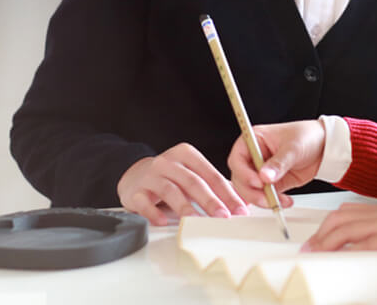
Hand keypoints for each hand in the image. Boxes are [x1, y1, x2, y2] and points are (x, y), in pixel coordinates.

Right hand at [117, 142, 247, 225]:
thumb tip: (242, 203)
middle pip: (193, 182)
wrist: (135, 175)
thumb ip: (214, 186)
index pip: (211, 174)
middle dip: (210, 201)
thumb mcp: (192, 175)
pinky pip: (144, 202)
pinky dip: (154, 212)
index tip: (239, 209)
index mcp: (187, 155)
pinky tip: (164, 221)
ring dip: (186, 208)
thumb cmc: (170, 177)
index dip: (227, 193)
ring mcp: (151, 175)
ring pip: (171, 191)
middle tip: (223, 216)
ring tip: (197, 222)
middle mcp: (169, 162)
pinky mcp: (136, 191)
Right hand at [228, 120, 325, 207]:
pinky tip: (285, 201)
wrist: (325, 148)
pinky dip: (273, 202)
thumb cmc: (308, 137)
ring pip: (250, 190)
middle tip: (266, 195)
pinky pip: (265, 196)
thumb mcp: (293, 147)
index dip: (243, 171)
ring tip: (278, 200)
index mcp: (254, 139)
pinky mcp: (271, 183)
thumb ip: (279, 162)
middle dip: (252, 190)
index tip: (257, 181)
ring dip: (262, 199)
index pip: (237, 157)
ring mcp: (261, 171)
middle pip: (240, 178)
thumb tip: (264, 176)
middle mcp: (255, 156)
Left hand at [301, 196, 376, 251]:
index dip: (327, 225)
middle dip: (320, 234)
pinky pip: (364, 244)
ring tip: (314, 254)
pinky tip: (338, 258)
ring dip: (325, 242)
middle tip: (308, 248)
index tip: (317, 237)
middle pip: (339, 219)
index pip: (346, 212)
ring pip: (345, 230)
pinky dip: (348, 250)